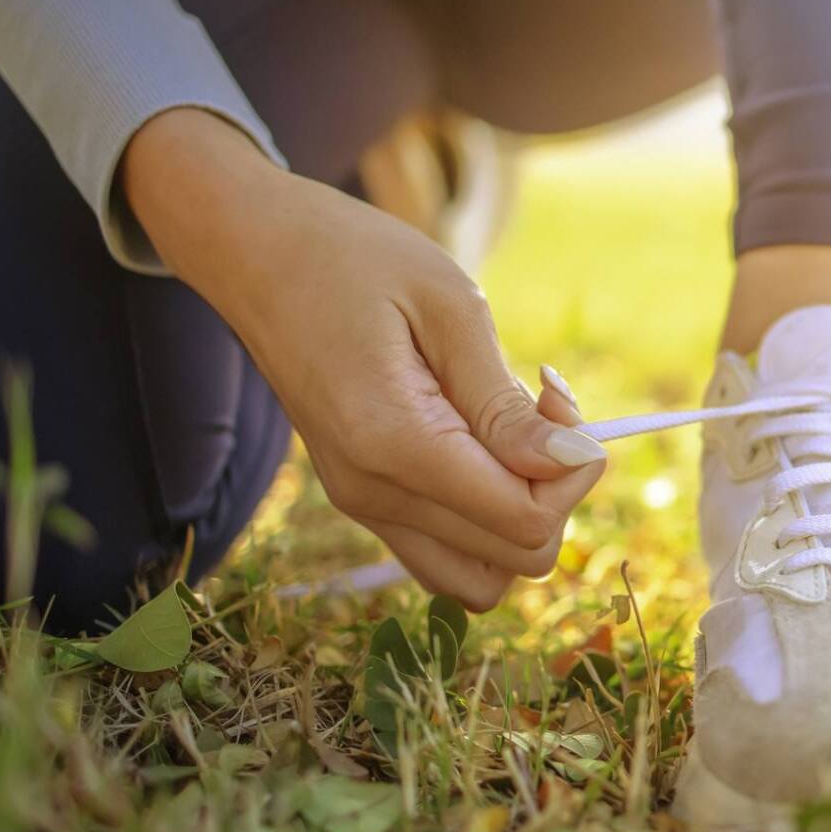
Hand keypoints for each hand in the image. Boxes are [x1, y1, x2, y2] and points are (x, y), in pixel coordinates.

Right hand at [123, 109, 605, 608]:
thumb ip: (505, 403)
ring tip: (517, 430)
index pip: (522, 521)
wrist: (256, 254)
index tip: (560, 398)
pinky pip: (446, 552)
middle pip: (512, 557)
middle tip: (544, 406)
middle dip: (556, 489)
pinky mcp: (363, 498)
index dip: (571, 474)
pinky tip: (484, 445)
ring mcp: (363, 504)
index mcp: (395, 445)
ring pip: (480, 577)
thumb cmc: (358, 259)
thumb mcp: (450, 308)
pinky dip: (485, 518)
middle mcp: (373, 495)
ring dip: (523, 515)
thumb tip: (573, 462)